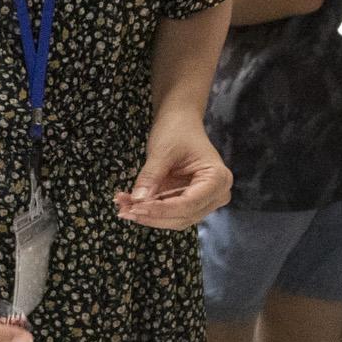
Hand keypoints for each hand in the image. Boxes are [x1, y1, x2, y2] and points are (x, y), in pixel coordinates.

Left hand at [116, 115, 231, 229]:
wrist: (180, 122)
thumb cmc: (177, 130)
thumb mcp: (162, 151)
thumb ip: (151, 177)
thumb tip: (137, 201)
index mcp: (218, 178)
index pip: (189, 204)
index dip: (161, 209)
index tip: (136, 208)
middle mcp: (217, 194)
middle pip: (183, 216)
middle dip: (152, 215)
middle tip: (124, 210)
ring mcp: (205, 200)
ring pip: (175, 219)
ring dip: (148, 216)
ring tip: (123, 206)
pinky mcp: (190, 202)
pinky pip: (170, 213)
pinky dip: (150, 210)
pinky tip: (129, 204)